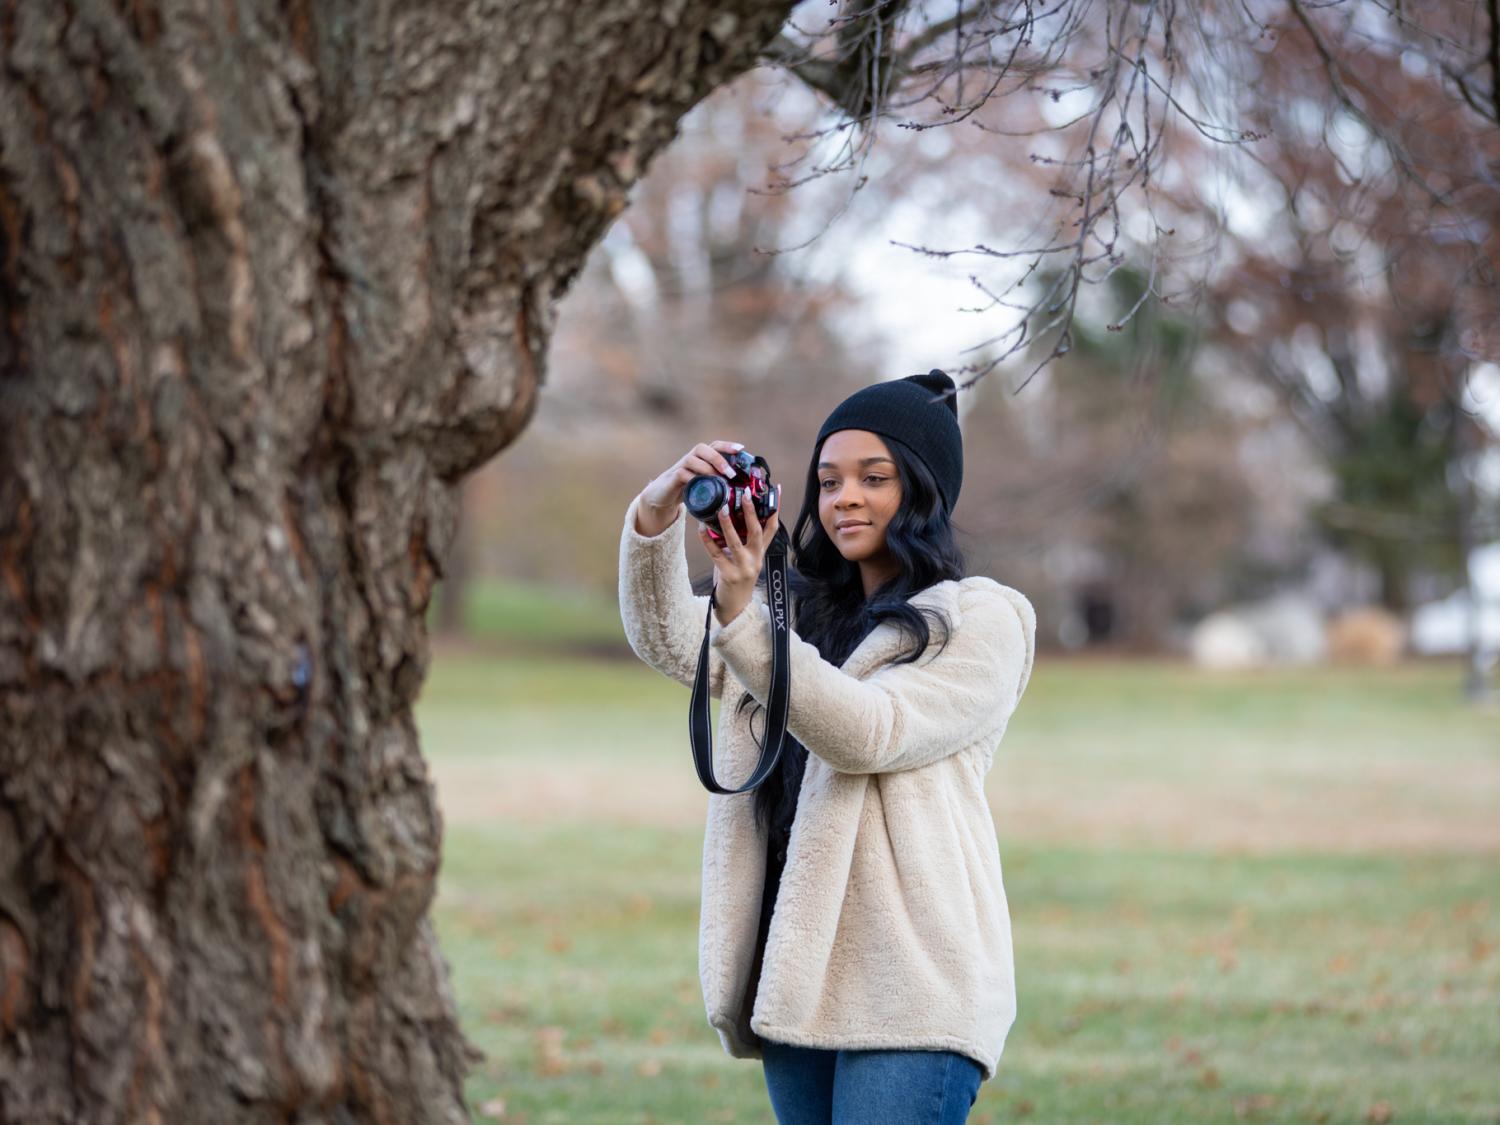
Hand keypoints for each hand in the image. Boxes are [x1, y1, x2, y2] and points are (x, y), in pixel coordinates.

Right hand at [634, 440, 746, 536]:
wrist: (663, 497)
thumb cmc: (689, 489)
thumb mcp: (706, 485)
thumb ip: (720, 483)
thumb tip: (743, 490)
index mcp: (701, 458)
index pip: (714, 445)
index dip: (727, 445)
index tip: (741, 449)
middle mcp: (691, 458)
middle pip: (702, 448)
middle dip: (718, 459)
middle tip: (730, 473)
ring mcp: (680, 467)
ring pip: (691, 459)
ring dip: (706, 469)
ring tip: (718, 480)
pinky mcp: (672, 478)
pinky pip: (681, 474)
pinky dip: (692, 479)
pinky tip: (702, 487)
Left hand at [698, 486, 781, 626]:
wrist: (735, 607)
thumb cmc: (737, 578)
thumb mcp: (745, 559)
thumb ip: (742, 541)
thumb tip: (730, 515)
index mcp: (760, 553)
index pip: (771, 528)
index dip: (774, 509)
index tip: (775, 490)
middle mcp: (755, 559)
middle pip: (756, 531)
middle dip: (751, 512)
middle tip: (746, 494)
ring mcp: (743, 568)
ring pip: (736, 542)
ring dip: (727, 524)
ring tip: (721, 508)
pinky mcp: (729, 575)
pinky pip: (716, 554)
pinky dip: (708, 540)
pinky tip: (701, 529)